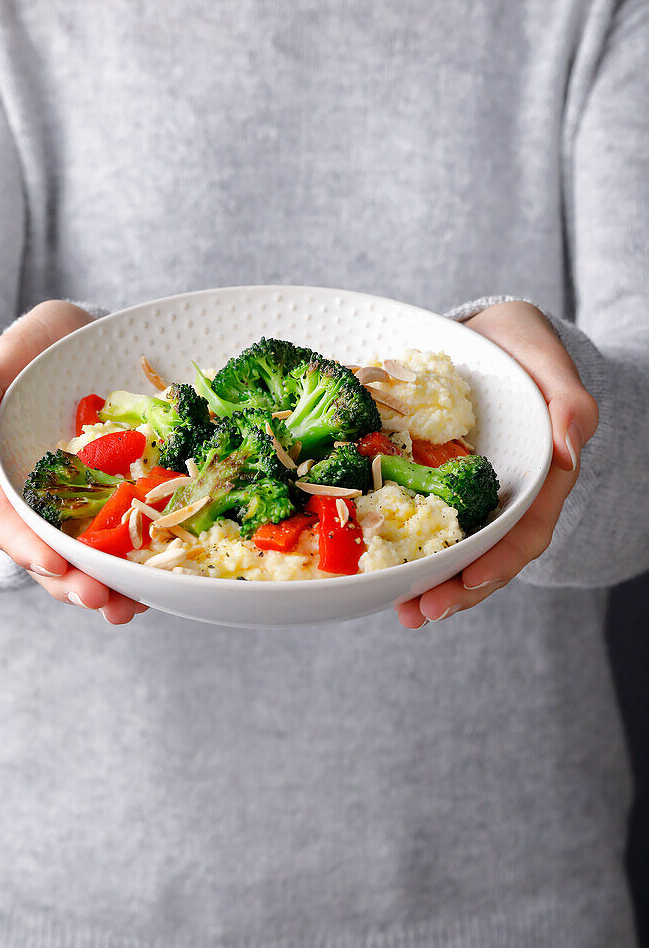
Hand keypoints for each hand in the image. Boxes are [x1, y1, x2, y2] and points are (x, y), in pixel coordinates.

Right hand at [0, 300, 148, 624]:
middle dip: (76, 584)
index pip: (8, 522)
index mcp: (4, 476)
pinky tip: (165, 579)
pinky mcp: (120, 496)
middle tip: (104, 603)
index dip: (29, 548)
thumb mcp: (2, 361)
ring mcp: (82, 503)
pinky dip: (143, 561)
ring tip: (135, 607)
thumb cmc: (34, 351)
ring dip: (111, 588)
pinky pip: (129, 535)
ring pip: (90, 557)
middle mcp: (42, 499)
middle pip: (51, 555)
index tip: (55, 566)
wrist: (79, 340)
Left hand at [397, 301, 598, 629]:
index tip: (472, 578)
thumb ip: (568, 402)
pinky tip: (379, 575)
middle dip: (459, 589)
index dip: (502, 559)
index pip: (528, 529)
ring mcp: (471, 494)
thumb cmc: (522, 346)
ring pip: (456, 549)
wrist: (486, 335)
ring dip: (430, 584)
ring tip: (402, 609)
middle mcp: (506, 494)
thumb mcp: (547, 357)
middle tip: (422, 612)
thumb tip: (568, 451)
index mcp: (540, 475)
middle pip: (489, 555)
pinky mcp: (435, 483)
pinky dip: (405, 551)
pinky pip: (423, 522)